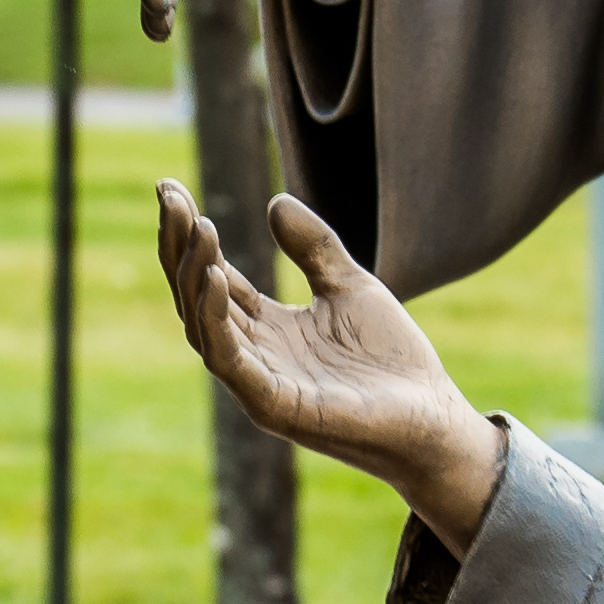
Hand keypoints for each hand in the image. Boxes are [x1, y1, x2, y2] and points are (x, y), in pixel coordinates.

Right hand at [160, 181, 496, 546]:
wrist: (434, 416)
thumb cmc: (393, 360)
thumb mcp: (351, 287)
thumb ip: (314, 248)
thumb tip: (274, 202)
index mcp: (267, 329)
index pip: (214, 277)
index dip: (192, 235)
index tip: (171, 187)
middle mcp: (253, 356)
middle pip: (196, 297)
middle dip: (179, 247)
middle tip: (169, 194)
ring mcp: (258, 383)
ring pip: (203, 325)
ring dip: (194, 275)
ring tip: (198, 226)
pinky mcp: (272, 406)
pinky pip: (229, 360)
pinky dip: (214, 318)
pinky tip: (216, 275)